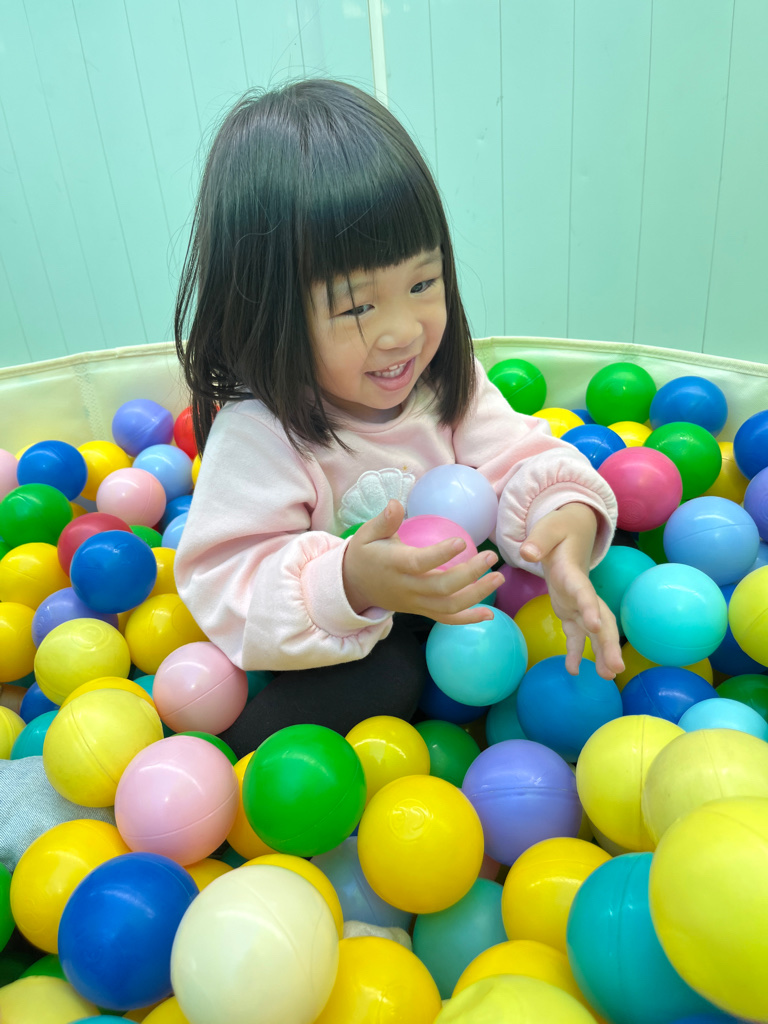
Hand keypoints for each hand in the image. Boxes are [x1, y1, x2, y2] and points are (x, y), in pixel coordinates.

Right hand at [343, 499, 503, 624]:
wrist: (354, 587)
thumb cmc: (365, 554)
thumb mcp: (367, 534)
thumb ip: (384, 521)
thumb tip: (396, 503)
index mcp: (394, 565)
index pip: (419, 563)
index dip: (440, 555)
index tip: (460, 541)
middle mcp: (407, 588)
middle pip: (442, 587)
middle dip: (470, 574)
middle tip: (490, 557)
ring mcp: (416, 603)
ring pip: (449, 606)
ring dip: (477, 595)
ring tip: (498, 577)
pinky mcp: (421, 611)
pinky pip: (446, 619)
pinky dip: (468, 618)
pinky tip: (490, 614)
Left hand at [520, 502, 623, 679]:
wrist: (572, 530)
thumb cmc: (559, 529)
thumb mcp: (547, 529)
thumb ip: (538, 540)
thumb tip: (527, 553)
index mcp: (574, 573)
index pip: (584, 592)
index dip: (590, 607)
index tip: (595, 626)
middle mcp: (582, 592)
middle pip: (600, 618)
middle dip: (608, 643)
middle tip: (616, 668)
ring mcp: (579, 602)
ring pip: (594, 630)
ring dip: (601, 652)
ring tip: (608, 677)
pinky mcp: (571, 609)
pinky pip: (577, 634)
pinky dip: (576, 652)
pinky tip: (574, 671)